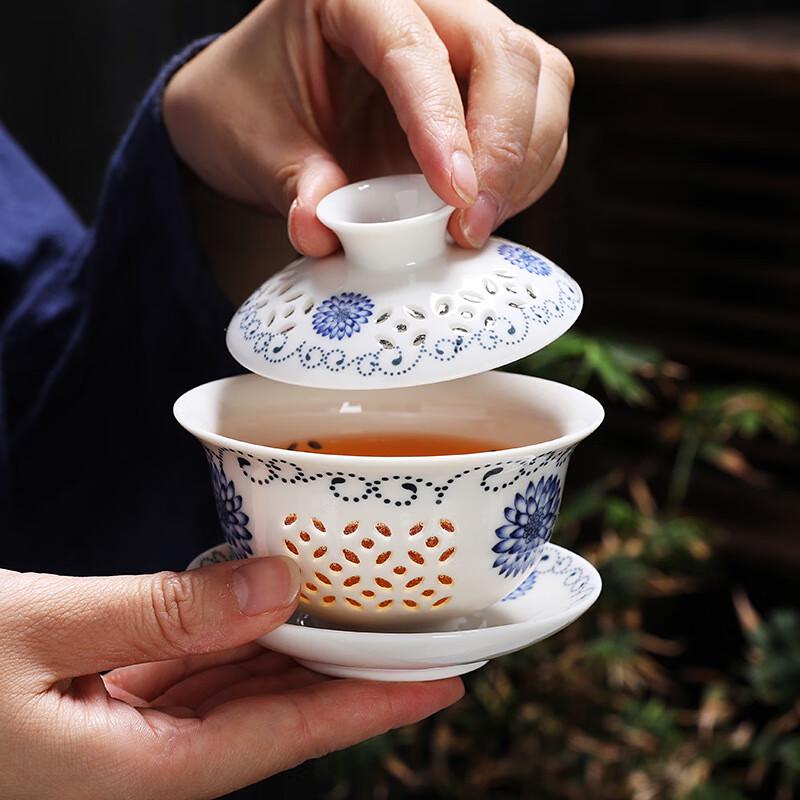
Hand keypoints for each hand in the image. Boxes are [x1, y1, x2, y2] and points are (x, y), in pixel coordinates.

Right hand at [0, 558, 461, 798]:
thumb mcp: (35, 634)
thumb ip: (160, 616)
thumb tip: (274, 586)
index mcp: (130, 770)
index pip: (282, 736)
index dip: (369, 706)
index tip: (442, 681)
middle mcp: (136, 761)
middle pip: (270, 716)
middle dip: (348, 676)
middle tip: (422, 639)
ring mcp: (117, 731)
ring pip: (233, 691)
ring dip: (294, 653)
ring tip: (360, 616)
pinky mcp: (99, 698)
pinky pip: (187, 671)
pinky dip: (230, 638)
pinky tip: (262, 604)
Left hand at [164, 0, 572, 255]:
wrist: (258, 107)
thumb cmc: (250, 109)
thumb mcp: (255, 148)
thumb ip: (296, 186)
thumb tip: (322, 232)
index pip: (414, 49)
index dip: (442, 125)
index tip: (453, 195)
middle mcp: (421, 5)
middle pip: (502, 53)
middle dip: (502, 147)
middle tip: (471, 222)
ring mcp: (460, 42)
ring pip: (539, 79)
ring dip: (524, 162)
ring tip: (477, 224)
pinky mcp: (482, 86)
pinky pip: (538, 118)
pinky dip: (527, 171)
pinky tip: (490, 209)